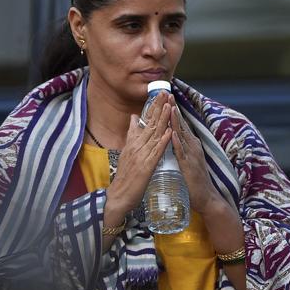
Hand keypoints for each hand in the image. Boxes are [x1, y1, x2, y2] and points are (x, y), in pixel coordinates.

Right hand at [104, 93, 173, 218]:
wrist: (118, 196)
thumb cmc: (126, 176)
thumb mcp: (127, 151)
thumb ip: (131, 134)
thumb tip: (132, 117)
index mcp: (134, 142)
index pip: (145, 121)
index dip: (153, 107)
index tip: (160, 93)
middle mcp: (137, 146)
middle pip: (150, 124)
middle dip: (158, 108)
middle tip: (165, 92)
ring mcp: (142, 155)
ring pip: (154, 134)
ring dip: (162, 120)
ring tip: (169, 106)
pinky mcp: (146, 166)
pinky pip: (156, 152)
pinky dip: (163, 141)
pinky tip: (170, 131)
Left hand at [170, 105, 222, 214]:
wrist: (206, 198)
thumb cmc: (194, 181)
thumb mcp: (186, 160)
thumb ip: (179, 149)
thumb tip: (171, 139)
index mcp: (190, 144)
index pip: (180, 124)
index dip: (173, 111)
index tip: (166, 98)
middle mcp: (192, 146)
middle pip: (181, 124)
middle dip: (174, 109)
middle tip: (167, 94)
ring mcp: (191, 155)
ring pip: (182, 135)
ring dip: (175, 121)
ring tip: (168, 107)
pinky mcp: (189, 166)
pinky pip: (182, 153)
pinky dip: (177, 143)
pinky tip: (172, 134)